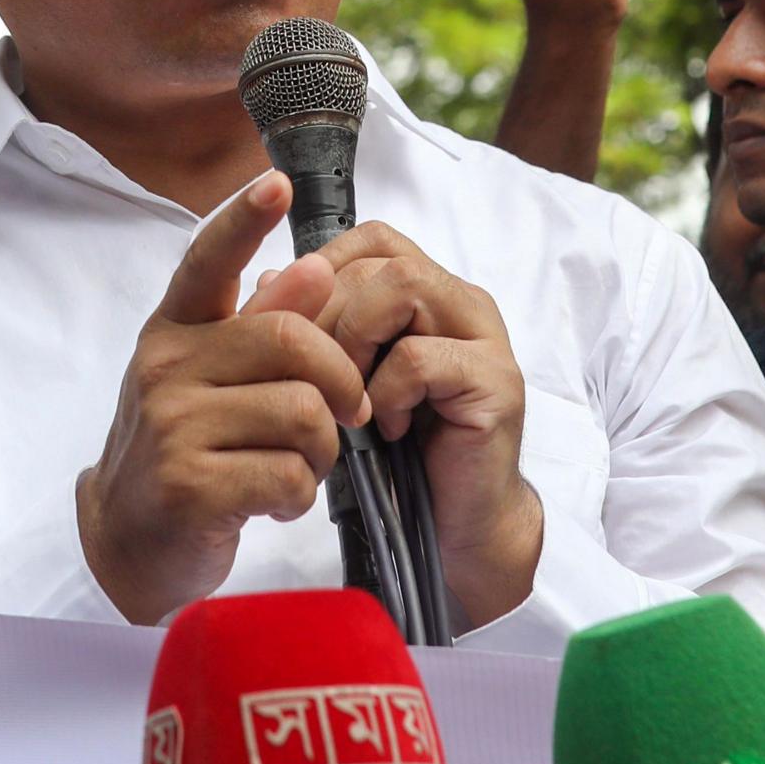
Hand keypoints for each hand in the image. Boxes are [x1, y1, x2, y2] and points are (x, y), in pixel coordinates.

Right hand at [80, 173, 370, 626]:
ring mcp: (171, 426)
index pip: (206, 262)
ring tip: (300, 465)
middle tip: (347, 413)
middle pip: (292, 340)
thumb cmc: (186, 450)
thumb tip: (311, 264)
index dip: (243, 220)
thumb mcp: (212, 379)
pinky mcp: (189, 486)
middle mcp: (164, 367)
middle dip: (342, 379)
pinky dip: (301, 495)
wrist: (131, 542)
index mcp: (173, 330)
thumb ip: (260, 324)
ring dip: (323, 450)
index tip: (277, 181)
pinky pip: (290, 474)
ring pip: (303, 413)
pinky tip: (277, 501)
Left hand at [308, 219, 541, 631]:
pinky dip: (388, 393)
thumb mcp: (346, 382)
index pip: (376, 239)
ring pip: (405, 286)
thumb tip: (268, 282)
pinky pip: (420, 358)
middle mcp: (464, 304)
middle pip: (384, 258)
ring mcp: (486, 339)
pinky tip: (387, 429)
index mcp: (431, 295)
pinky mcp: (496, 382)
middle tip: (311, 373)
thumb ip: (318, 330)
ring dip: (357, 338)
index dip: (326, 267)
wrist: (453, 523)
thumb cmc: (398, 453)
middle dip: (328, 311)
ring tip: (350, 394)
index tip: (295, 322)